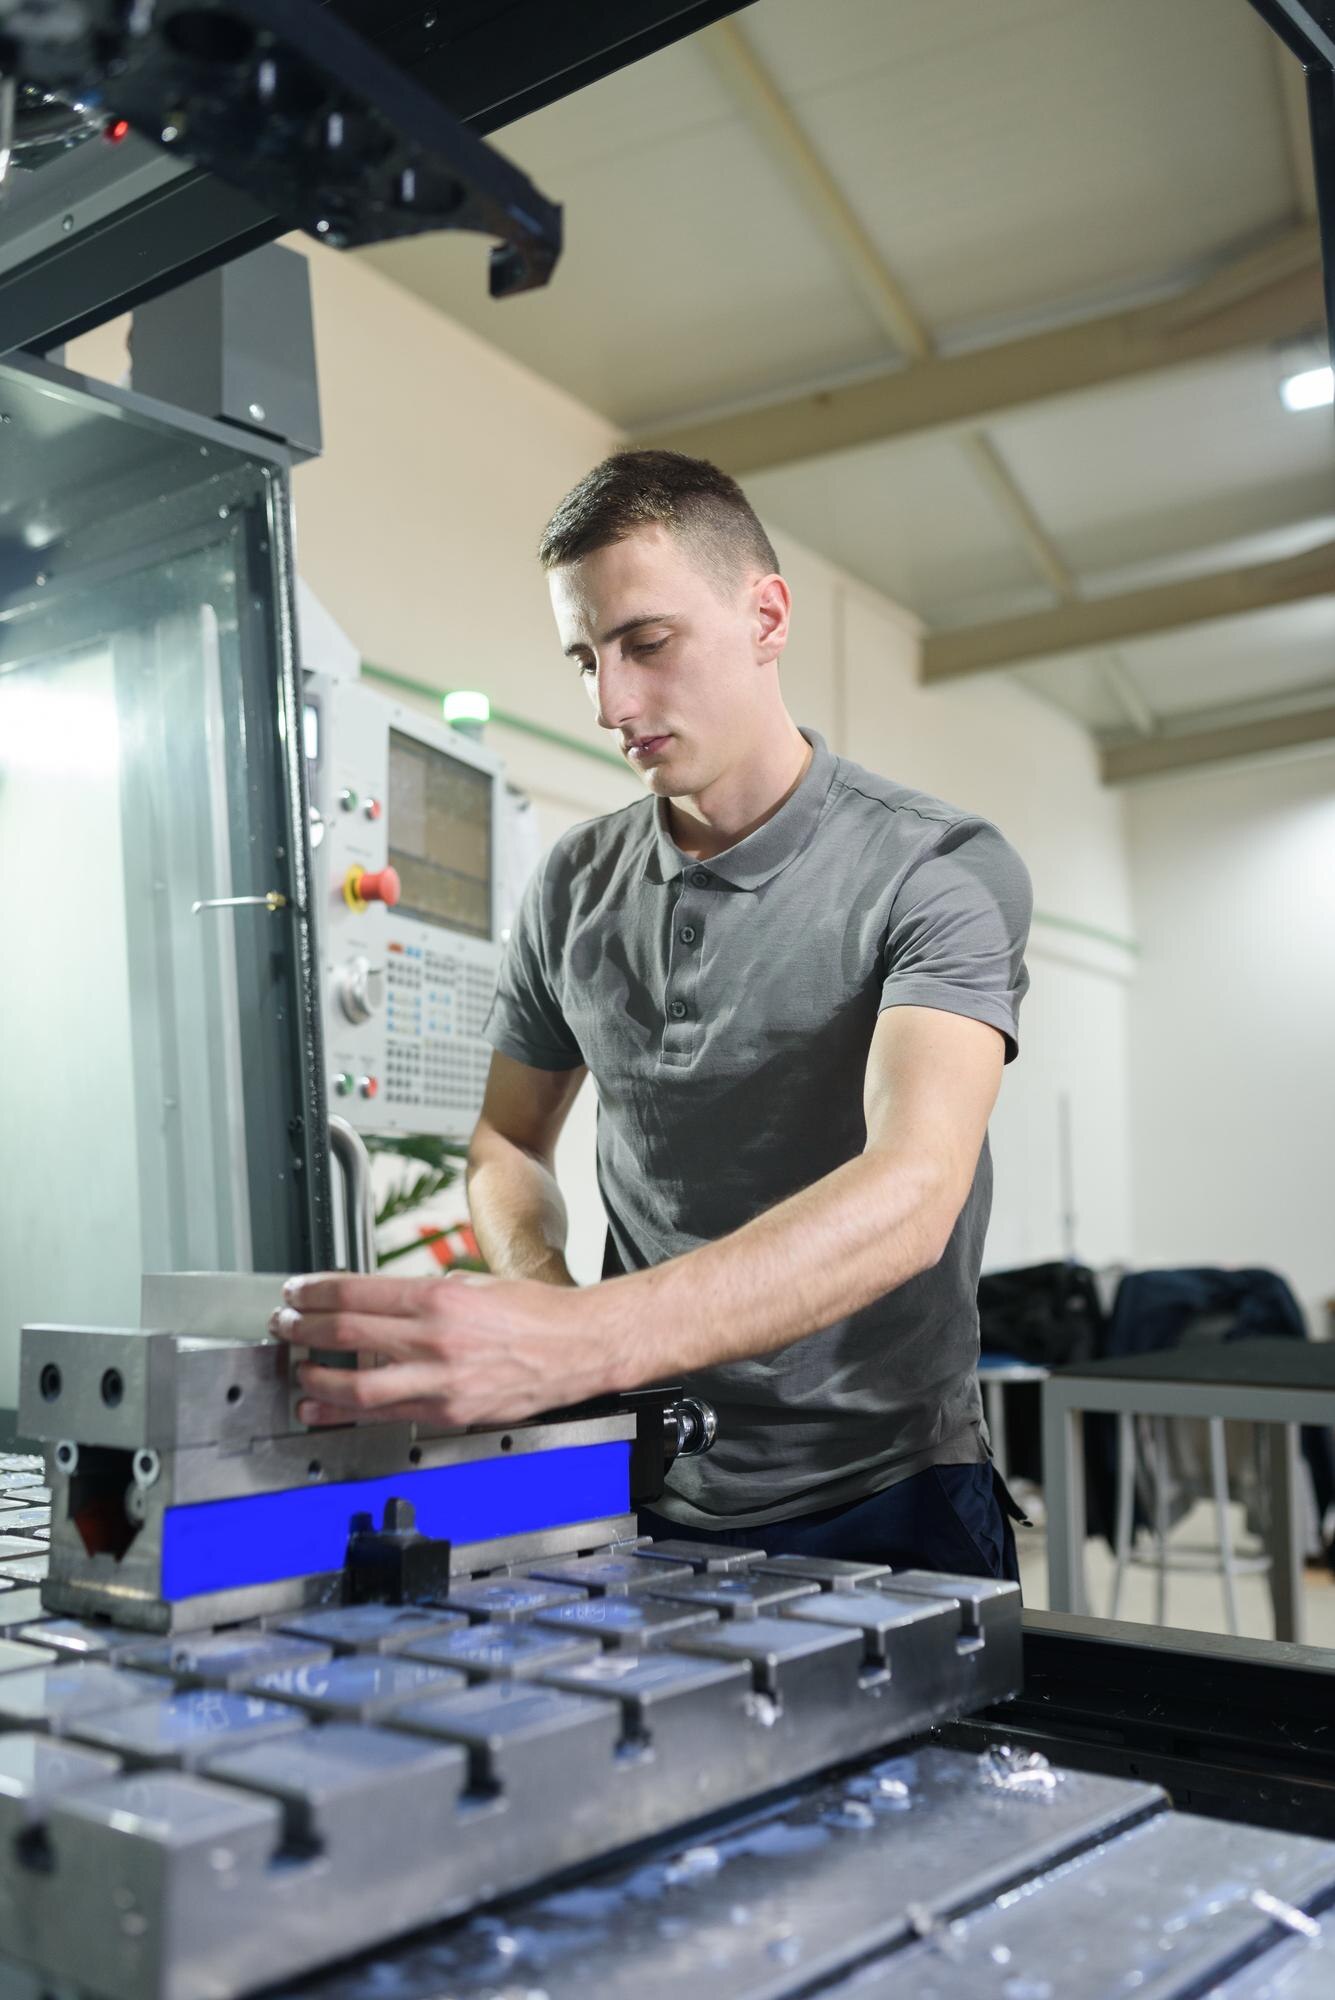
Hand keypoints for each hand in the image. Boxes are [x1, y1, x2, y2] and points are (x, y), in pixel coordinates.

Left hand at [268, 1271, 624, 1429]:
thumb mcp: (471, 1283)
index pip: (355, 1293)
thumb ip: (421, 1294)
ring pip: (356, 1385)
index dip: (313, 1293)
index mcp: (438, 1297)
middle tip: (282, 1325)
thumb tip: (374, 1301)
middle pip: (345, 1334)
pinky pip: (385, 1414)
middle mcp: (435, 1339)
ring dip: (315, 1376)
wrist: (575, 1347)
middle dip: (302, 1329)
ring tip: (295, 1368)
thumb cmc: (531, 1312)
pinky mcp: (448, 1412)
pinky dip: (344, 1412)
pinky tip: (322, 1406)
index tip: (294, 1293)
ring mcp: (440, 1381)